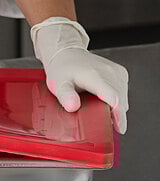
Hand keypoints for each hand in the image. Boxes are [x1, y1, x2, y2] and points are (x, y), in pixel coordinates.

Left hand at [31, 17, 128, 133]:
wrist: (67, 54)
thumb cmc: (62, 69)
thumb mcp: (58, 84)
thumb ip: (65, 96)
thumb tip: (73, 107)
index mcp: (94, 76)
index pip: (113, 98)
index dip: (117, 115)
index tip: (118, 127)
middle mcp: (109, 72)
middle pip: (120, 101)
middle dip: (116, 115)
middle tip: (104, 124)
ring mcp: (116, 71)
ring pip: (123, 97)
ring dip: (116, 108)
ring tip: (100, 111)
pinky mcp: (120, 72)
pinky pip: (123, 92)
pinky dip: (117, 100)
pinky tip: (104, 102)